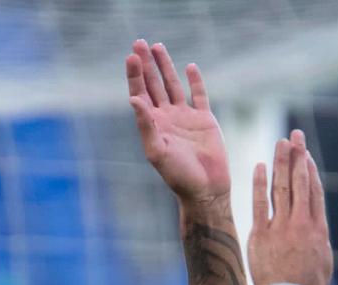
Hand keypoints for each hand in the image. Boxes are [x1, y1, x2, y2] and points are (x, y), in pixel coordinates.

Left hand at [126, 40, 228, 205]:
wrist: (206, 189)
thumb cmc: (178, 176)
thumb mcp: (157, 151)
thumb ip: (146, 125)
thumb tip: (133, 99)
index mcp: (153, 124)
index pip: (140, 93)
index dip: (135, 75)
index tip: (132, 56)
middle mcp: (167, 117)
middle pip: (153, 84)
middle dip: (146, 64)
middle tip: (138, 42)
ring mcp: (186, 117)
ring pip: (173, 85)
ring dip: (165, 67)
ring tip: (157, 46)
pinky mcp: (205, 120)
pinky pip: (199, 95)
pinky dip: (195, 81)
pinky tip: (189, 67)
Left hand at [248, 130, 332, 284]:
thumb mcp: (323, 259)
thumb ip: (318, 237)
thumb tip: (316, 226)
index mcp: (318, 228)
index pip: (314, 191)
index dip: (310, 170)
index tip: (306, 154)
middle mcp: (301, 222)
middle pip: (300, 182)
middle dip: (298, 156)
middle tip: (295, 136)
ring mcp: (281, 227)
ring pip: (282, 187)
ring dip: (281, 162)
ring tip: (280, 142)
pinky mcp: (262, 234)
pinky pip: (260, 203)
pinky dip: (260, 183)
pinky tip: (261, 166)